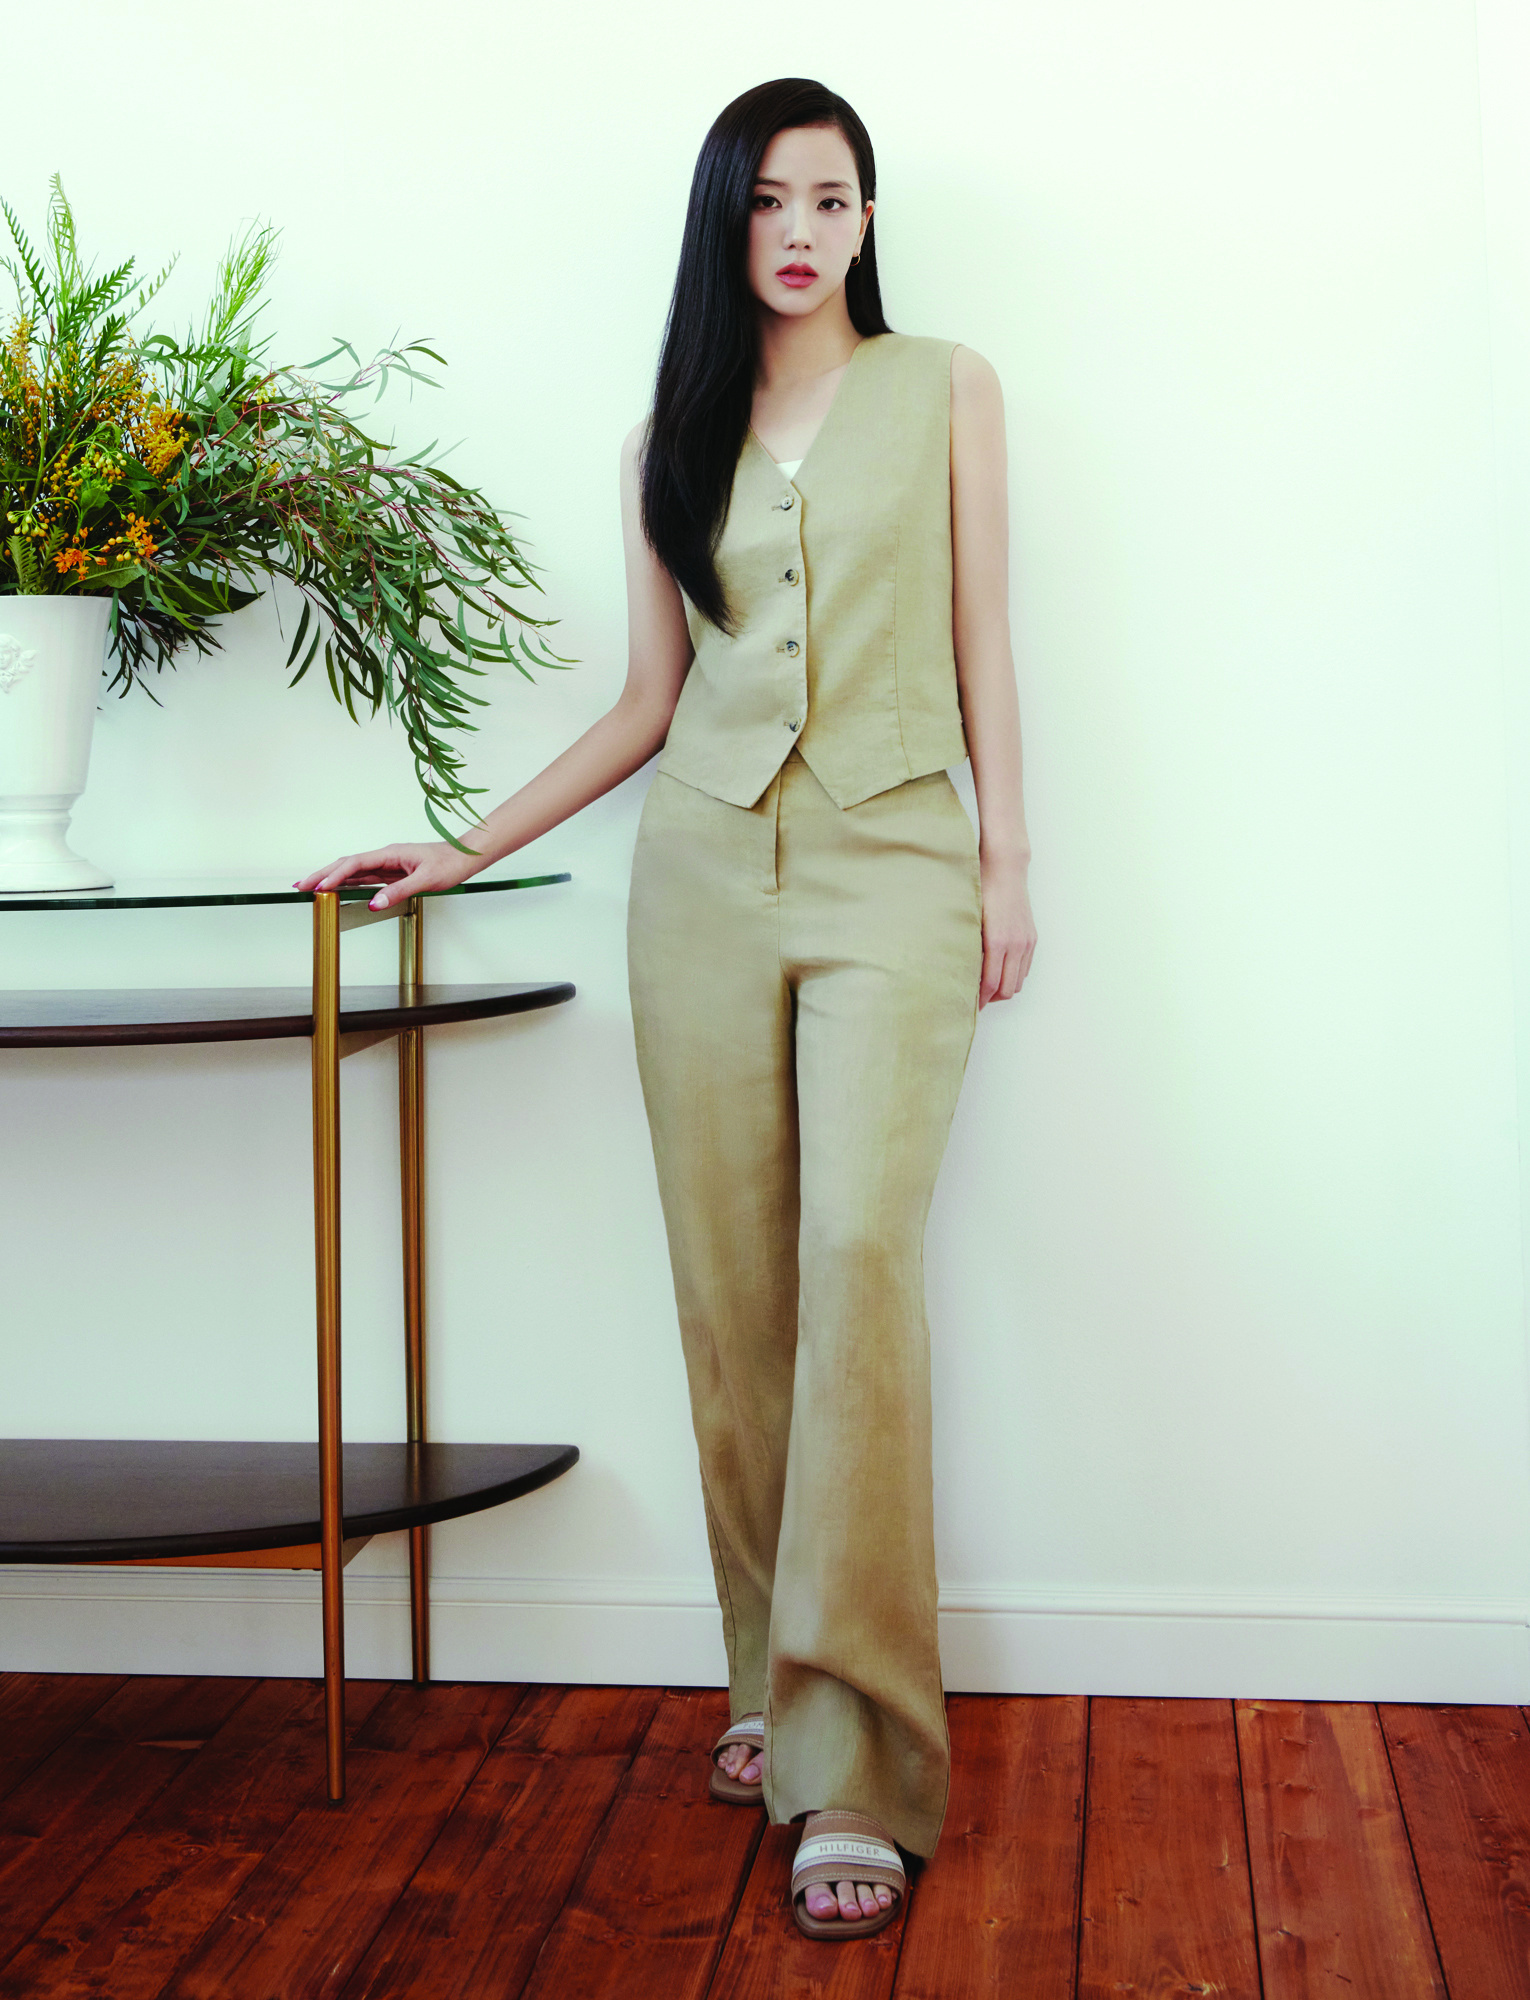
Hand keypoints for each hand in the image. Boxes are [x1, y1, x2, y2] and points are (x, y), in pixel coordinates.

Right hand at [292, 839, 485, 909]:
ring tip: (310, 888)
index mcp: (390, 854)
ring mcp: (387, 864)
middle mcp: (385, 857)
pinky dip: (347, 882)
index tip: (319, 888)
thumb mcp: (425, 880)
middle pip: (347, 864)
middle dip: (322, 875)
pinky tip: (336, 889)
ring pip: (353, 871)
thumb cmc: (449, 864)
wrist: (464, 858)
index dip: (335, 875)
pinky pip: (364, 877)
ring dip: (331, 878)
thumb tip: (375, 903)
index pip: (355, 864)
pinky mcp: (391, 872)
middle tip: (300, 887)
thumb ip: (399, 891)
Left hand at [979, 857, 1035, 1007]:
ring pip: (1018, 981)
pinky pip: (1025, 968)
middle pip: (1006, 988)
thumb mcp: (970, 920)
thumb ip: (969, 948)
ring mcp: (1026, 942)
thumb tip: (962, 972)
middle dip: (991, 998)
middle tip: (976, 999)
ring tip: (987, 987)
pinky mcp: (1031, 938)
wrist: (1005, 871)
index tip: (970, 1005)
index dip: (980, 999)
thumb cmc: (982, 891)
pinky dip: (1013, 975)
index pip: (990, 984)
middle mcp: (1015, 945)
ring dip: (1003, 988)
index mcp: (997, 942)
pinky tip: (1000, 971)